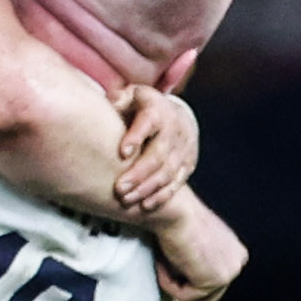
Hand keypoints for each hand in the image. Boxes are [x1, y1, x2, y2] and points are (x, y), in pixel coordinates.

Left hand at [113, 85, 200, 213]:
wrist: (177, 114)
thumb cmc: (143, 107)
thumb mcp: (132, 95)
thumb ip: (120, 99)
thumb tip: (111, 102)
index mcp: (157, 109)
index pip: (149, 122)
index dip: (136, 136)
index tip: (122, 152)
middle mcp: (175, 128)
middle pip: (159, 153)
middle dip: (139, 173)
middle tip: (119, 189)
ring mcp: (184, 148)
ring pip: (168, 172)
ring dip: (147, 188)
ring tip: (127, 199)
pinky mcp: (188, 164)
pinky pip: (177, 182)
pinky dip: (162, 195)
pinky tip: (145, 205)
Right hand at [141, 194, 246, 300]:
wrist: (174, 210)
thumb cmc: (176, 219)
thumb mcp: (195, 243)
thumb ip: (199, 261)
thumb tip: (185, 279)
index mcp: (236, 253)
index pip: (212, 285)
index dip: (187, 278)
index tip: (174, 259)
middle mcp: (238, 263)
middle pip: (207, 298)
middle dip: (184, 285)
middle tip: (168, 263)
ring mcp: (230, 273)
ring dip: (175, 285)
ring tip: (167, 261)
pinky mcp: (216, 280)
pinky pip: (185, 297)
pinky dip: (169, 283)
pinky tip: (166, 262)